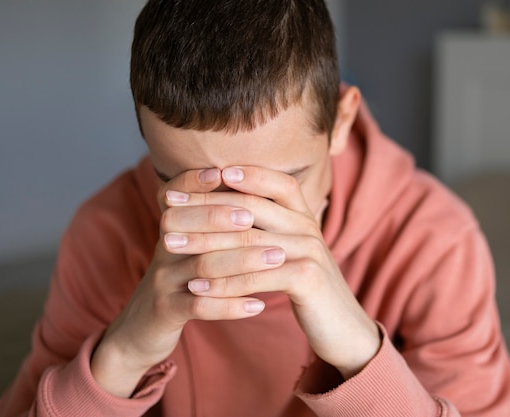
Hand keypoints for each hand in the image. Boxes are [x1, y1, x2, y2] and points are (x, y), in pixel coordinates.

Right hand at [90, 168, 279, 396]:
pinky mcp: (167, 312)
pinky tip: (258, 305)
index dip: (195, 181)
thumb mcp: (187, 248)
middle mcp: (163, 250)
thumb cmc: (179, 281)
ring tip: (277, 258)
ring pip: (201, 265)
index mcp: (171, 230)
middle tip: (258, 216)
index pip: (174, 194)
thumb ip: (209, 222)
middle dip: (221, 215)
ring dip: (242, 260)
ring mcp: (163, 281)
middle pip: (184, 222)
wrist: (141, 330)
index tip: (225, 172)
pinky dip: (230, 305)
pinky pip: (199, 306)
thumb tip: (249, 190)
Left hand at [165, 166, 380, 379]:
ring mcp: (310, 250)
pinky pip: (256, 276)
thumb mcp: (290, 250)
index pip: (272, 181)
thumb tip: (230, 205)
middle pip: (251, 206)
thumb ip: (270, 226)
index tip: (197, 176)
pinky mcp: (307, 278)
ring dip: (204, 243)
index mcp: (304, 215)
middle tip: (167, 209)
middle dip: (205, 206)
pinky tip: (197, 286)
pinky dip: (223, 282)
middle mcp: (308, 225)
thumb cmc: (306, 285)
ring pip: (248, 240)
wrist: (343, 326)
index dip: (237, 175)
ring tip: (170, 245)